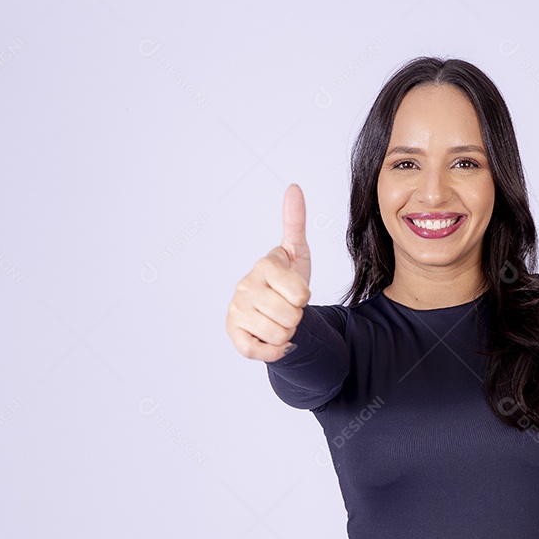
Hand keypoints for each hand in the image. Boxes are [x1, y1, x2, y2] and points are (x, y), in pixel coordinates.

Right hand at [226, 184, 311, 361]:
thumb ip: (295, 223)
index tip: (295, 292)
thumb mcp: (297, 254)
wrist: (276, 311)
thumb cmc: (287, 283)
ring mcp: (237, 310)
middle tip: (288, 308)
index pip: (301, 294)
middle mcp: (245, 285)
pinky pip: (259, 351)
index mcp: (264, 265)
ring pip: (279, 335)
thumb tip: (294, 187)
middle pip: (291, 316)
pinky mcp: (233, 333)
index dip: (304, 298)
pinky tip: (270, 339)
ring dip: (286, 334)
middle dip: (296, 317)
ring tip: (279, 320)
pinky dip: (272, 351)